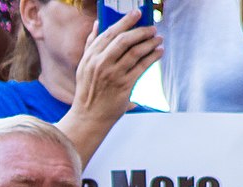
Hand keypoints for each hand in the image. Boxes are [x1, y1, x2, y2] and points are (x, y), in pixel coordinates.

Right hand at [72, 10, 162, 124]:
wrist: (89, 117)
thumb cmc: (88, 92)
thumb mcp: (84, 67)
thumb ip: (90, 45)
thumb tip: (97, 24)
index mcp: (90, 57)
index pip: (109, 33)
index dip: (124, 21)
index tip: (136, 14)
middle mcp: (101, 64)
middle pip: (124, 40)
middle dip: (141, 31)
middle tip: (152, 28)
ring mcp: (113, 75)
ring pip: (135, 52)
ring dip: (150, 43)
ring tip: (158, 39)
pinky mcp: (124, 86)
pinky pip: (142, 66)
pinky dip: (152, 57)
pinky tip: (158, 52)